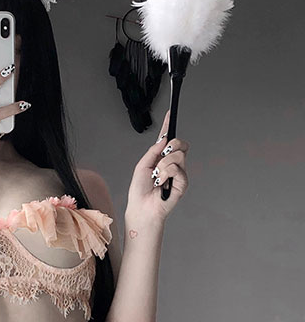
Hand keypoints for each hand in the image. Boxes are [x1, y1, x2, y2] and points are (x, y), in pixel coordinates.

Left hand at [125, 110, 189, 224]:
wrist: (142, 207)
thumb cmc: (140, 190)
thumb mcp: (142, 165)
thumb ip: (153, 151)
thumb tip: (164, 139)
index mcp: (160, 158)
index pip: (167, 140)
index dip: (168, 126)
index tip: (169, 114)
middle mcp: (171, 164)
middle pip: (179, 144)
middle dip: (171, 146)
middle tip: (161, 157)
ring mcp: (178, 173)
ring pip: (178, 155)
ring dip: (164, 165)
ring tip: (158, 177)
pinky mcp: (182, 183)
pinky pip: (178, 169)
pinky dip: (167, 174)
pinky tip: (162, 183)